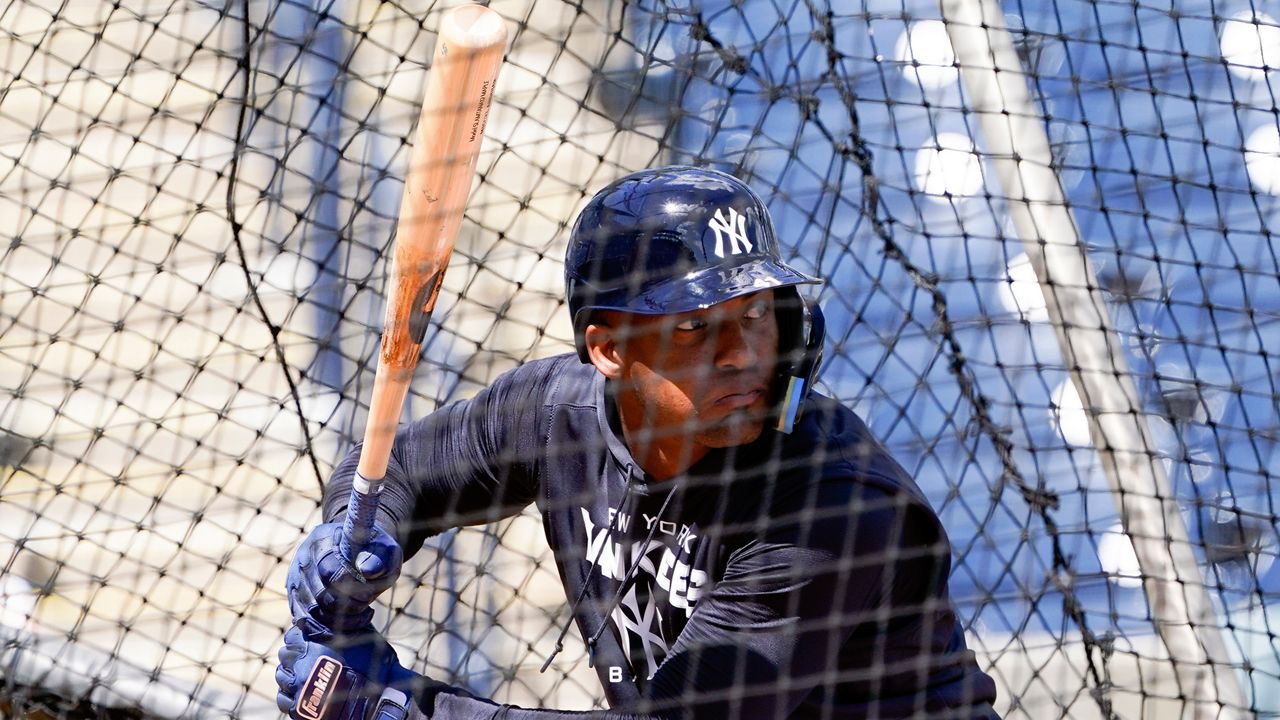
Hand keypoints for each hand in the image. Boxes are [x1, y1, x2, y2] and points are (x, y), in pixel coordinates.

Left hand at [276, 623, 414, 719]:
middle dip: (295, 656)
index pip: (293, 636)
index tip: (307, 641)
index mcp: (314, 646)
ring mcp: (297, 688)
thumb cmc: (373, 669)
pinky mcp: (298, 708)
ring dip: (291, 674)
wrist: (376, 701)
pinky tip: (301, 692)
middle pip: (285, 655)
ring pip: (282, 676)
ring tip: (305, 677)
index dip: (300, 637)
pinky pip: (283, 698)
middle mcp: (300, 666)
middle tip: (307, 659)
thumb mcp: (361, 638)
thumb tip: (338, 613)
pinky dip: (290, 694)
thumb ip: (344, 626)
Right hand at [287, 521, 402, 637]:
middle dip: (346, 606)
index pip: (329, 570)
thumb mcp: (385, 551)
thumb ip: (379, 558)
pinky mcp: (295, 596)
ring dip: (339, 621)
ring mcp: (296, 577)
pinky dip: (326, 630)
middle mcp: (304, 557)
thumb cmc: (376, 553)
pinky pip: (305, 622)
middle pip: (318, 594)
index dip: (350, 588)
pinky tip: (348, 626)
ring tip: (362, 615)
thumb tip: (367, 570)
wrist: (362, 553)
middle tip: (367, 605)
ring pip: (310, 611)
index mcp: (324, 539)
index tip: (370, 594)